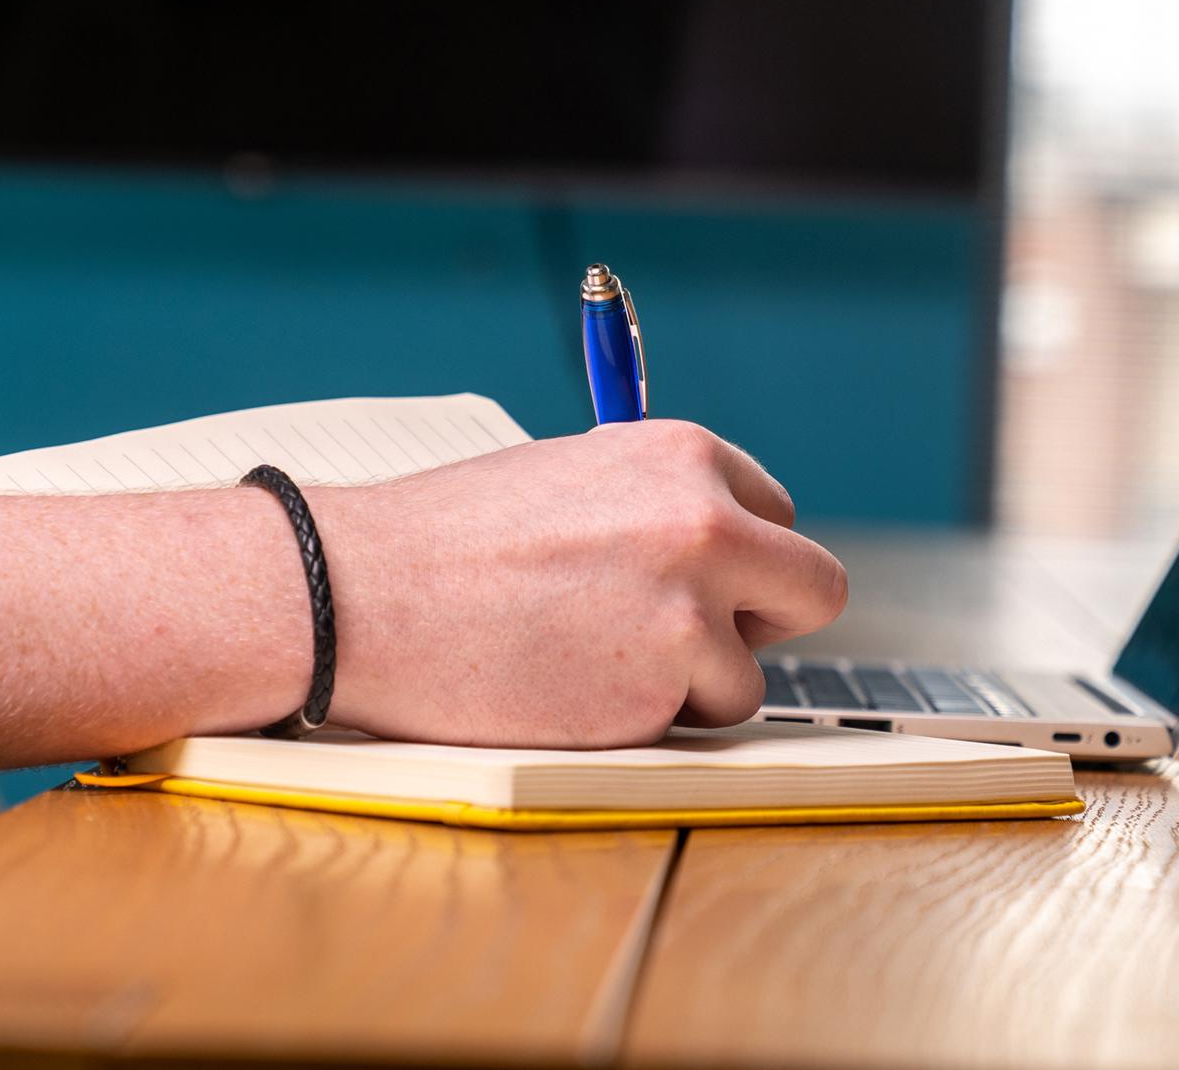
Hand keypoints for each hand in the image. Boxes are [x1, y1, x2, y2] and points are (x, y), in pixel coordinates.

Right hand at [303, 421, 847, 747]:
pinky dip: (644, 724)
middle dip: (765, 620)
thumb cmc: (448, 540)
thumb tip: (723, 550)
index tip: (701, 580)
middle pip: (815, 587)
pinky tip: (569, 690)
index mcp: (683, 454)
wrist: (363, 594)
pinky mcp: (665, 689)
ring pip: (749, 675)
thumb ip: (658, 508)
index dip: (740, 557)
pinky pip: (692, 725)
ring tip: (591, 662)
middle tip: (700, 637)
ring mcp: (693, 608)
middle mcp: (707, 520)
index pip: (777, 513)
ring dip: (690, 685)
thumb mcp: (574, 479)